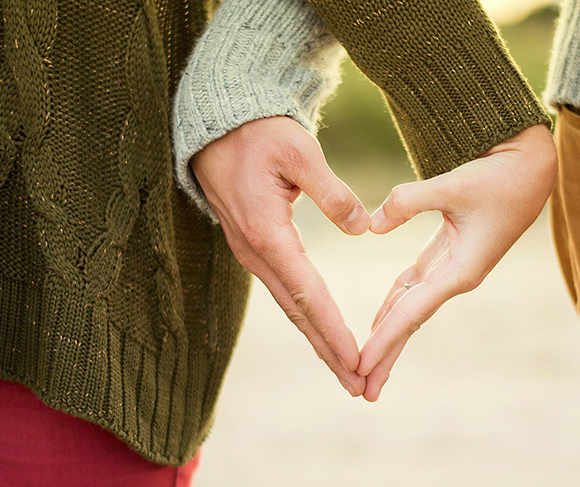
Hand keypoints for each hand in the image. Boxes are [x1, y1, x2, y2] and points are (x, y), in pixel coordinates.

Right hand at [190, 116, 369, 395]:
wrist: (217, 127)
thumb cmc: (259, 134)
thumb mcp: (299, 151)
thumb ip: (331, 191)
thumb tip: (362, 228)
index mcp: (267, 232)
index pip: (307, 292)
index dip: (333, 329)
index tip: (356, 359)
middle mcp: (256, 252)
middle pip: (298, 312)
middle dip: (328, 351)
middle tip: (358, 385)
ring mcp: (252, 252)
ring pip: (290, 306)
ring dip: (318, 340)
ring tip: (346, 370)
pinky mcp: (255, 247)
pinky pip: (284, 291)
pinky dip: (306, 317)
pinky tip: (322, 332)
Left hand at [358, 124, 556, 400]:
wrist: (531, 167)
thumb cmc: (499, 176)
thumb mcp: (453, 184)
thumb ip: (408, 202)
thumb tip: (371, 226)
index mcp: (461, 270)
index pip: (412, 313)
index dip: (384, 340)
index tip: (360, 366)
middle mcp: (456, 277)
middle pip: (411, 322)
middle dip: (386, 355)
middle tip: (361, 390)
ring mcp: (453, 268)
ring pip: (411, 308)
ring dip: (388, 335)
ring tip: (366, 365)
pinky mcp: (448, 254)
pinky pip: (415, 286)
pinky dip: (394, 304)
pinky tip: (379, 320)